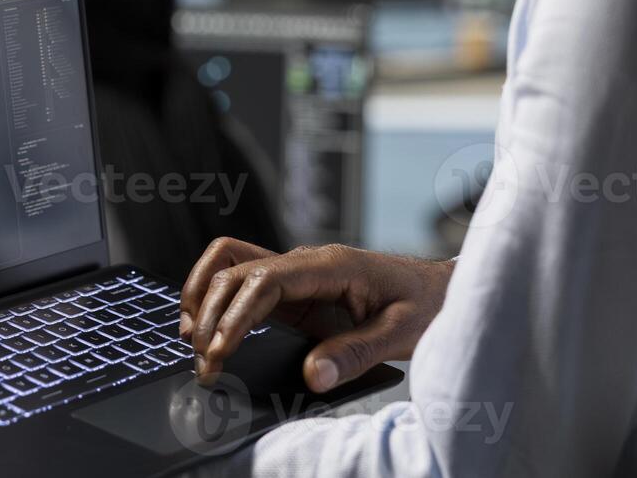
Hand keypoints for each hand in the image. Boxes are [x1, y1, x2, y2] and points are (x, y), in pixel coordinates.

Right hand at [180, 239, 452, 391]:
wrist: (443, 288)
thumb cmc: (428, 305)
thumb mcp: (403, 333)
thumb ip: (356, 354)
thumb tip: (311, 376)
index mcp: (330, 265)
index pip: (266, 279)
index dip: (236, 314)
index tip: (221, 350)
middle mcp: (306, 260)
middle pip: (236, 270)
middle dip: (211, 313)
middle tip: (205, 362)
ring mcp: (296, 270)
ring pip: (231, 264)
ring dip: (204, 295)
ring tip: (193, 339)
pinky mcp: (293, 287)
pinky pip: (243, 279)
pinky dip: (217, 296)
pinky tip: (210, 326)